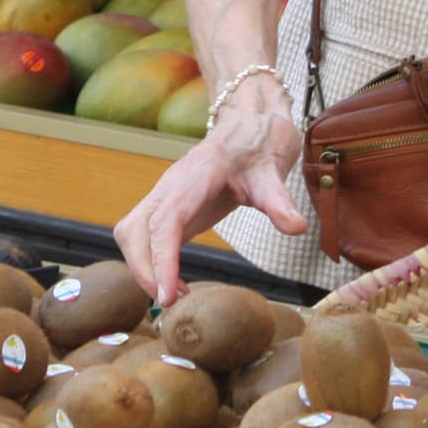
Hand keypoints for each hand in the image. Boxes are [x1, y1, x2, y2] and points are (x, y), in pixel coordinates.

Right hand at [115, 79, 305, 303]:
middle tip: (170, 302)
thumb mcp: (273, 172)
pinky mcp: (167, 208)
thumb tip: (296, 228)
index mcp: (193, 177)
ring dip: (143, 268)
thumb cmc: (257, 146)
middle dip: (143, 269)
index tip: (167, 294)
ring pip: (130, 234)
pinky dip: (150, 264)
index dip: (160, 259)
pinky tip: (177, 284)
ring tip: (175, 295)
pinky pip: (143, 238)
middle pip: (133, 230)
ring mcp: (164, 197)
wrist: (248, 125)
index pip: (164, 222)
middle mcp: (169, 187)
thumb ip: (280, 201)